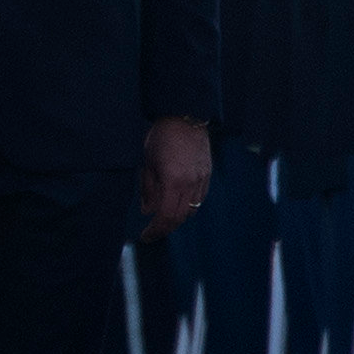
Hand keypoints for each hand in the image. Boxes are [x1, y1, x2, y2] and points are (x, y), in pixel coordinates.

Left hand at [140, 114, 213, 238]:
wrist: (184, 117)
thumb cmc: (161, 137)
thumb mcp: (147, 163)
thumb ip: (148, 189)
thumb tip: (147, 211)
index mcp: (173, 182)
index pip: (166, 216)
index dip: (155, 230)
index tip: (145, 236)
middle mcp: (191, 184)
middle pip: (180, 217)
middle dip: (165, 228)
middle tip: (153, 232)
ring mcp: (202, 180)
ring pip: (192, 210)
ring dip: (177, 218)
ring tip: (163, 218)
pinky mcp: (208, 174)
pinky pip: (199, 199)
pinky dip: (188, 206)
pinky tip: (178, 204)